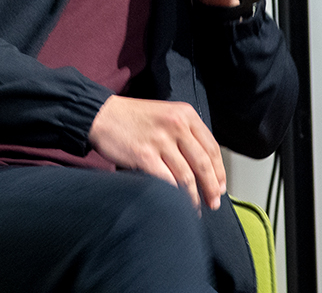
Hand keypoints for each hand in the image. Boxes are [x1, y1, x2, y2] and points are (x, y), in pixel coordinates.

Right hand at [88, 95, 226, 212]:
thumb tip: (205, 166)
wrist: (100, 115)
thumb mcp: (164, 114)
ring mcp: (159, 140)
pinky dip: (175, 196)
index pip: (212, 148)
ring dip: (194, 197)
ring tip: (195, 207)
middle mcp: (175, 125)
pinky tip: (177, 203)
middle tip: (213, 203)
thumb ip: (185, 133)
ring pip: (187, 177)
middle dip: (211, 189)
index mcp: (184, 114)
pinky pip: (167, 181)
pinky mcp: (144, 155)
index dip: (219, 172)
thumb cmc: (131, 118)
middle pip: (203, 164)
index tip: (220, 187)